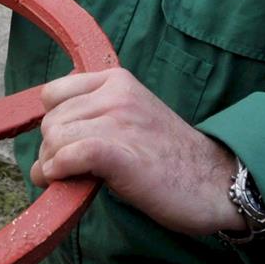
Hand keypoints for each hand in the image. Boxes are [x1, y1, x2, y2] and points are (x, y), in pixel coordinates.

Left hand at [30, 68, 246, 237]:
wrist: (215, 183)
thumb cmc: (172, 158)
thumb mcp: (134, 118)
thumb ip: (98, 116)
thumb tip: (49, 140)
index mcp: (118, 81)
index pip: (54, 93)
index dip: (55, 122)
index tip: (68, 144)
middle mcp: (116, 94)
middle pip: (51, 120)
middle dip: (52, 150)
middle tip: (71, 171)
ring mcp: (118, 121)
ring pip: (55, 138)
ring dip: (53, 165)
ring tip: (73, 179)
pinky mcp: (118, 153)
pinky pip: (67, 156)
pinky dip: (60, 172)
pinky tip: (70, 182)